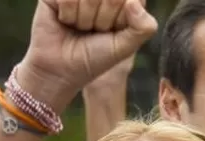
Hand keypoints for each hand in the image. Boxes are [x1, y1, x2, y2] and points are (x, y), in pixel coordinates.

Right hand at [18, 0, 156, 106]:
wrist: (60, 70)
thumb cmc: (95, 57)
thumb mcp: (125, 47)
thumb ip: (144, 27)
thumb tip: (133, 2)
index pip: (129, 1)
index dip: (121, 20)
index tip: (111, 31)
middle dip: (103, 20)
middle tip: (94, 30)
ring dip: (84, 19)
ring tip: (79, 27)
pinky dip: (67, 14)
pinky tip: (64, 20)